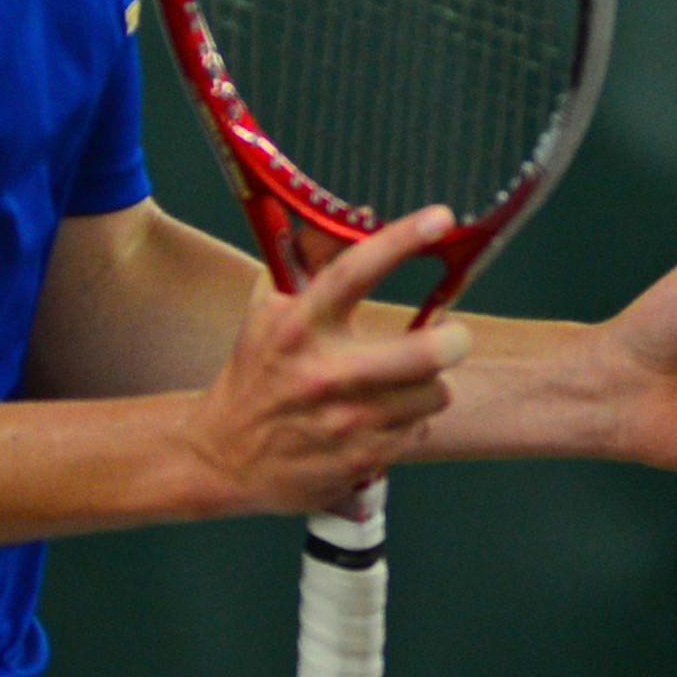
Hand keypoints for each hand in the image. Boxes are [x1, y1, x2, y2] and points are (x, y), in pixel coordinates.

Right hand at [180, 207, 470, 514]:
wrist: (223, 455)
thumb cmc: (255, 372)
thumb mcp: (267, 309)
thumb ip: (310, 261)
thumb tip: (363, 216)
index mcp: (298, 325)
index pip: (354, 271)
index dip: (402, 239)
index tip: (441, 218)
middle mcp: (325, 372)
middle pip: (425, 352)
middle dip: (453, 338)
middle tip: (452, 333)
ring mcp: (347, 421)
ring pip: (434, 393)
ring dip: (429, 383)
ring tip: (406, 379)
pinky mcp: (362, 459)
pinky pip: (419, 431)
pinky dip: (412, 420)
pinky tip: (385, 415)